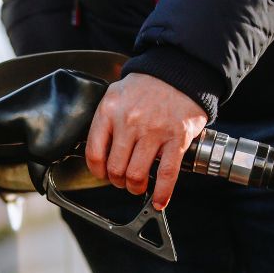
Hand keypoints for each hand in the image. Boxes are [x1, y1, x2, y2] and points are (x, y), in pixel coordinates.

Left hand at [85, 73, 206, 209]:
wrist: (179, 71)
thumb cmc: (146, 86)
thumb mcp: (115, 95)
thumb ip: (105, 120)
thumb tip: (100, 150)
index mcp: (110, 111)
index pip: (94, 153)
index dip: (97, 171)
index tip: (102, 174)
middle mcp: (129, 122)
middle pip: (115, 168)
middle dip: (117, 181)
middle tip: (122, 181)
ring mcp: (154, 131)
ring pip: (136, 174)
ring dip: (135, 187)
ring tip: (137, 186)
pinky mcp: (177, 138)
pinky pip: (167, 174)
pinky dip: (163, 192)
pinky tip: (158, 201)